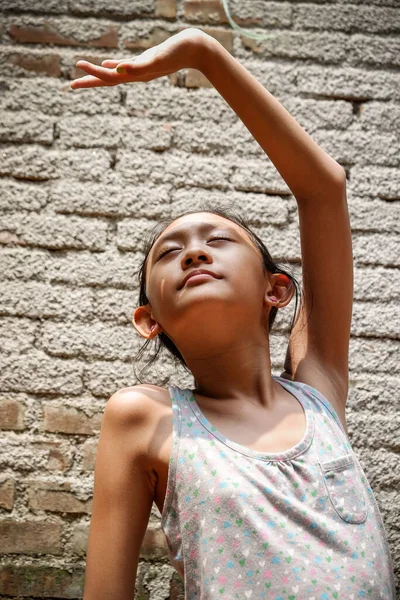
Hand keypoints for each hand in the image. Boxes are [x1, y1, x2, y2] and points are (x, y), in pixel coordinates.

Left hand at [70, 28, 208, 89]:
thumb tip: (118, 71)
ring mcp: (142, 69)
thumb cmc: (177, 53)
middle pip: (108, 80)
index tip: (76, 67)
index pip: (109, 78)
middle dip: (90, 82)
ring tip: (85, 74)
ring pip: (115, 74)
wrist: (196, 50)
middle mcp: (137, 74)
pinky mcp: (146, 62)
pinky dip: (114, 67)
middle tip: (71, 85)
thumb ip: (138, 67)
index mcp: (136, 75)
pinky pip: (126, 67)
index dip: (92, 74)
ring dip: (99, 75)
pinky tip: (109, 65)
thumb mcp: (156, 58)